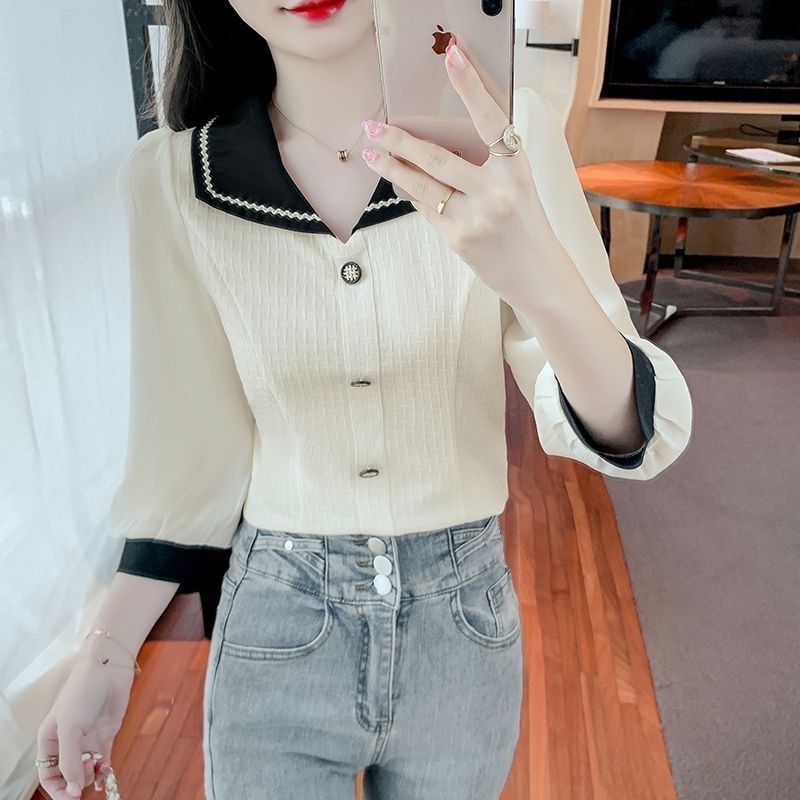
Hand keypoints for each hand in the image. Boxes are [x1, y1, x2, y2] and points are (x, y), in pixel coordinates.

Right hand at [37, 648, 133, 797]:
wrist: (108, 670)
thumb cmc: (82, 693)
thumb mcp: (70, 728)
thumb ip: (70, 760)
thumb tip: (72, 791)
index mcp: (49, 739)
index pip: (48, 774)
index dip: (57, 789)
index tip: (70, 798)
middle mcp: (67, 742)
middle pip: (67, 775)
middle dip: (75, 783)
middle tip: (86, 779)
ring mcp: (87, 739)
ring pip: (86, 770)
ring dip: (90, 776)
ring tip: (97, 768)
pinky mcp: (105, 735)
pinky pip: (102, 761)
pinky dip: (103, 771)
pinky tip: (106, 775)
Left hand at [360, 33, 562, 308]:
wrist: (537, 275)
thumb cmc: (525, 225)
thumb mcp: (518, 185)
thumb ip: (488, 162)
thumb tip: (437, 142)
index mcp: (516, 168)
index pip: (490, 119)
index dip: (470, 86)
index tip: (452, 55)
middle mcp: (496, 190)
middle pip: (437, 157)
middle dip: (399, 140)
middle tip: (373, 125)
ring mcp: (475, 217)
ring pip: (422, 186)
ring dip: (392, 167)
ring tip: (371, 153)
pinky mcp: (458, 239)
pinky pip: (426, 210)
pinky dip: (412, 194)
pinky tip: (400, 183)